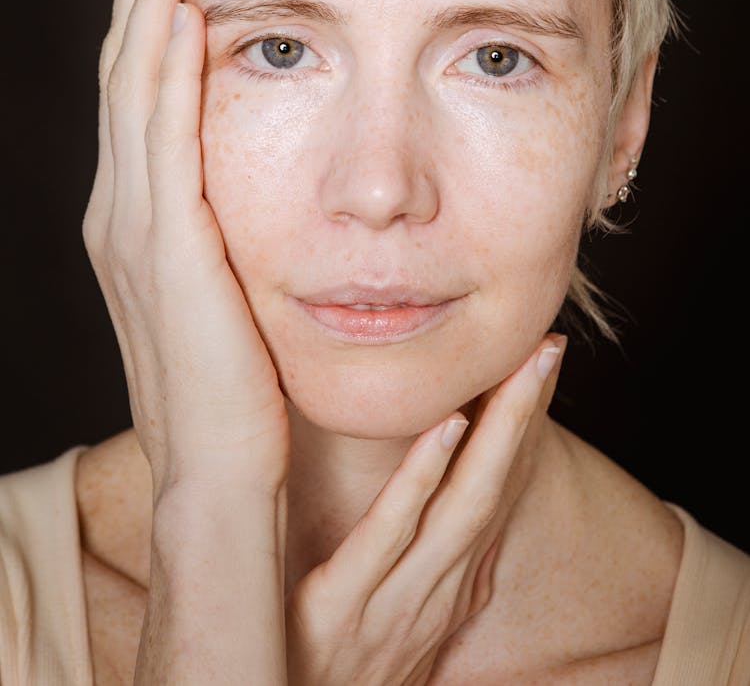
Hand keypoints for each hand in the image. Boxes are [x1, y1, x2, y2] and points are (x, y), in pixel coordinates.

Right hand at [82, 0, 289, 498]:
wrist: (222, 471)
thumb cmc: (239, 380)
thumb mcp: (229, 282)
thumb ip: (228, 220)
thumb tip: (260, 172)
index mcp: (142, 213)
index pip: (142, 86)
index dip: (150, 8)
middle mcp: (125, 209)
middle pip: (129, 67)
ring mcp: (139, 228)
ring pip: (138, 88)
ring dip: (150, 1)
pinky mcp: (171, 252)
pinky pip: (168, 144)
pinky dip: (170, 77)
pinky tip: (184, 18)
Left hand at [285, 332, 565, 685]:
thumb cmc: (344, 664)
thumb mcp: (399, 611)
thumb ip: (421, 555)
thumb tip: (448, 498)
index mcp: (446, 578)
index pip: (497, 487)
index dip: (523, 424)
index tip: (541, 358)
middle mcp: (436, 584)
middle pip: (495, 483)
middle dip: (525, 412)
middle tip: (549, 344)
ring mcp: (396, 595)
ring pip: (463, 500)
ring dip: (498, 430)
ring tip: (520, 366)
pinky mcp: (343, 604)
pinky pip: (391, 531)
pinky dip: (423, 475)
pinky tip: (446, 424)